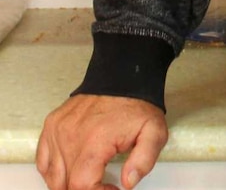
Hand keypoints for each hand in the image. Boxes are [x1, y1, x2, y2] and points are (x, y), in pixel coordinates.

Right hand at [36, 94, 167, 189]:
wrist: (122, 76)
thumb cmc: (136, 105)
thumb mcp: (154, 132)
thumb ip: (144, 160)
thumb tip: (128, 182)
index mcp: (94, 142)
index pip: (81, 187)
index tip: (110, 188)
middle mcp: (71, 138)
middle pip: (66, 185)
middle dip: (85, 189)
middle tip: (101, 183)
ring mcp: (58, 132)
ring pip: (53, 178)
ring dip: (68, 183)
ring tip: (89, 176)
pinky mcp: (52, 126)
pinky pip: (42, 161)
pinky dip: (53, 172)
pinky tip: (69, 169)